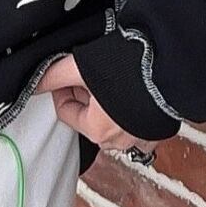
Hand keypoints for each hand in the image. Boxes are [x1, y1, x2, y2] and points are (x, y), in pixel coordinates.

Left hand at [35, 54, 162, 159]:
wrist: (171, 65)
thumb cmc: (129, 70)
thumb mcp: (80, 67)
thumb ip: (52, 76)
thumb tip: (34, 83)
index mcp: (98, 131)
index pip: (66, 111)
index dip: (63, 89)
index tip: (69, 73)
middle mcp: (120, 141)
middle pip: (88, 116)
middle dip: (86, 94)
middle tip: (91, 72)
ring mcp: (142, 137)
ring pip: (111, 119)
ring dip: (107, 100)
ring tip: (112, 76)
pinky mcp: (158, 128)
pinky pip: (135, 121)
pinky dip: (130, 107)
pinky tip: (132, 87)